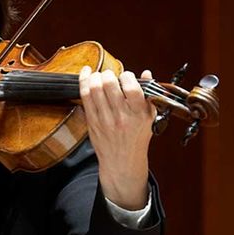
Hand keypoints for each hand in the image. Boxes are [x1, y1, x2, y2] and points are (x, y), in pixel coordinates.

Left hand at [81, 65, 153, 209]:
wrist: (122, 161)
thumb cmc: (137, 137)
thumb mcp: (150, 117)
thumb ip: (148, 95)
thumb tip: (146, 73)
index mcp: (138, 114)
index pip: (131, 87)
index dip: (127, 76)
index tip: (126, 77)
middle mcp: (121, 116)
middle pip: (109, 84)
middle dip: (109, 74)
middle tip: (110, 76)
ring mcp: (105, 119)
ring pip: (94, 88)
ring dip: (96, 76)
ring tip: (100, 76)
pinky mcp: (92, 121)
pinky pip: (85, 96)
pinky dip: (84, 81)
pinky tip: (87, 73)